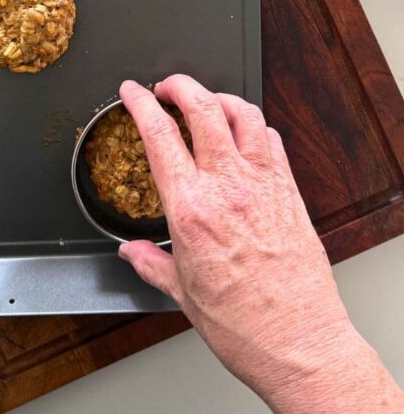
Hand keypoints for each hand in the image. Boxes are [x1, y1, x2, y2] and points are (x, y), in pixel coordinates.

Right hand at [119, 77, 402, 413]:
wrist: (298, 343)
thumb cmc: (242, 325)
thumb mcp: (181, 293)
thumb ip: (150, 263)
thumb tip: (130, 252)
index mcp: (190, 209)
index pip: (158, 134)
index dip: (140, 102)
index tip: (132, 91)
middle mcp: (227, 187)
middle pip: (202, 106)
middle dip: (179, 84)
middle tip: (166, 85)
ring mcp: (263, 184)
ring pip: (243, 113)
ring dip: (219, 98)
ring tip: (206, 101)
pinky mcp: (290, 191)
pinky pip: (272, 140)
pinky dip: (254, 126)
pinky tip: (246, 134)